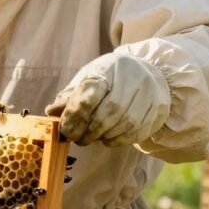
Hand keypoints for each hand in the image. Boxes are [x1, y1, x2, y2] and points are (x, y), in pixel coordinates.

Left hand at [46, 52, 170, 146]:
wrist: (149, 70)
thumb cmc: (110, 77)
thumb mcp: (88, 78)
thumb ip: (70, 96)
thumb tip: (51, 113)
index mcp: (108, 69)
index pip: (89, 95)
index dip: (75, 116)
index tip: (66, 130)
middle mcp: (131, 79)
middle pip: (107, 114)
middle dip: (88, 131)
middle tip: (78, 139)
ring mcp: (147, 95)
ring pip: (122, 125)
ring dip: (102, 137)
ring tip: (93, 137)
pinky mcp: (157, 109)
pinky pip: (135, 132)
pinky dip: (117, 140)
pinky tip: (108, 138)